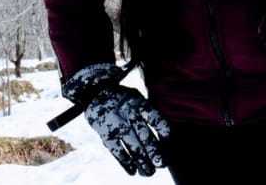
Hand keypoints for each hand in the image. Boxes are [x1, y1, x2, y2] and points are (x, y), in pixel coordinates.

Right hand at [61, 62, 169, 176]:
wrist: (96, 94)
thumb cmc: (124, 99)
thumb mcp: (137, 98)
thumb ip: (148, 112)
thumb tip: (165, 134)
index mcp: (138, 103)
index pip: (152, 116)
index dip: (162, 127)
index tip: (169, 138)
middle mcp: (128, 114)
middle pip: (143, 134)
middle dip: (153, 151)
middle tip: (161, 163)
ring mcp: (116, 125)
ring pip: (131, 145)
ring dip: (141, 160)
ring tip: (149, 172)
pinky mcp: (106, 134)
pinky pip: (116, 150)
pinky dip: (125, 162)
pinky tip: (133, 171)